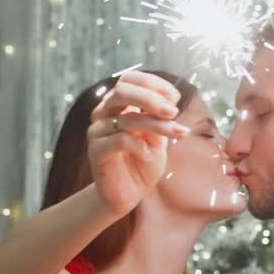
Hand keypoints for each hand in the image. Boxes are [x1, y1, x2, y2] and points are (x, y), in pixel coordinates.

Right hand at [87, 71, 190, 216]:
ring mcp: (98, 131)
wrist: (129, 193)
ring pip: (127, 118)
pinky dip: (140, 146)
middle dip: (152, 99)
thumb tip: (169, 103)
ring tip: (177, 133)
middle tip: (173, 112)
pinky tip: (149, 156)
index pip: (130, 79)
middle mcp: (105, 113)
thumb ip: (159, 119)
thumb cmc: (144, 162)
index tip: (175, 97)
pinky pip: (120, 140)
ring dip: (156, 124)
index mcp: (119, 104)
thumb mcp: (158, 137)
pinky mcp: (96, 151)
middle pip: (123, 91)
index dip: (153, 83)